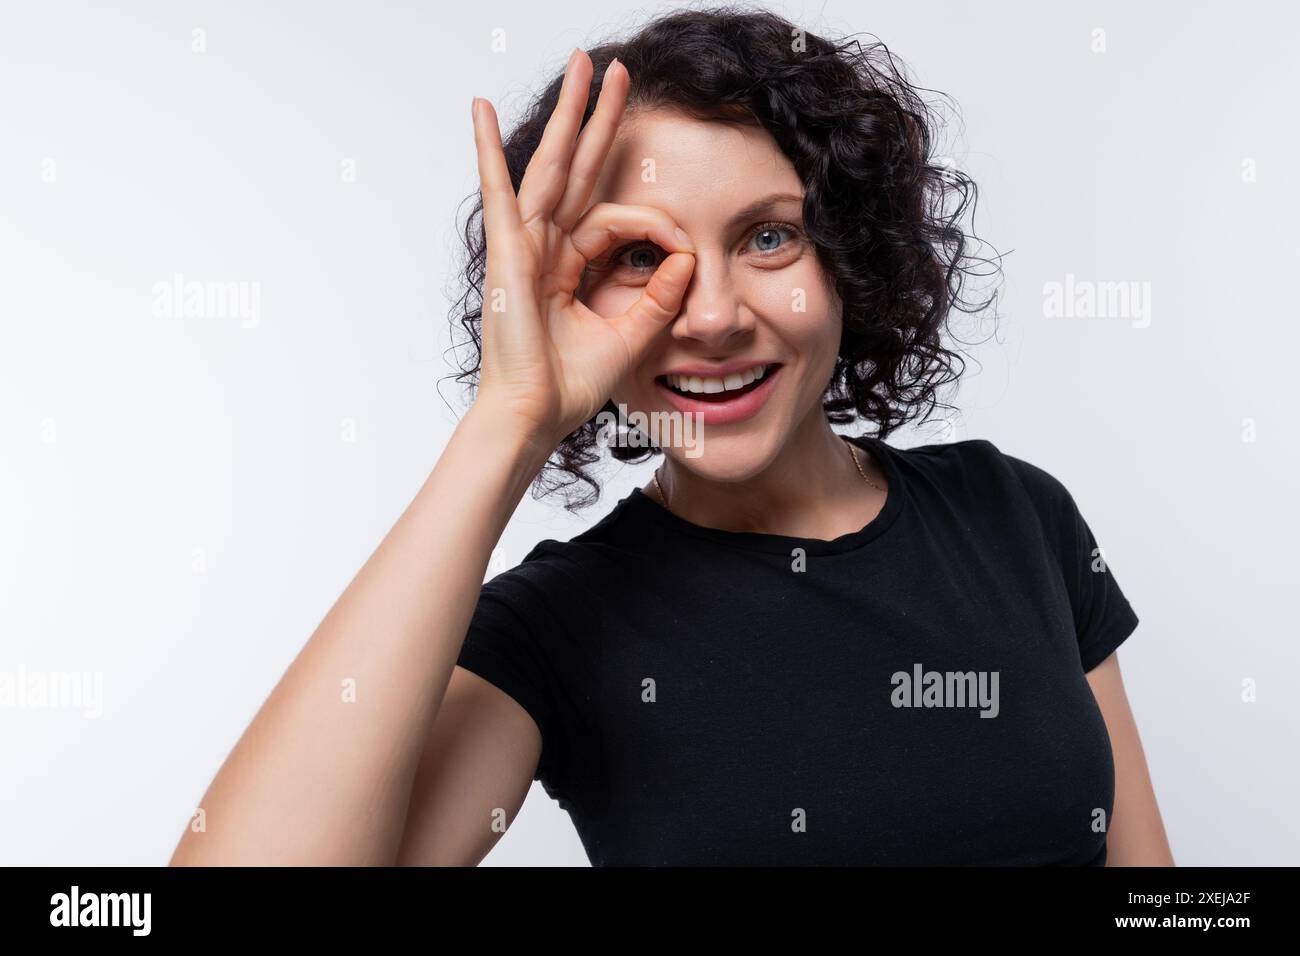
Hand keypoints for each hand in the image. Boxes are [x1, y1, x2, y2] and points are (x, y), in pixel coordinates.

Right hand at [469, 48, 695, 445]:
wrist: (535, 416)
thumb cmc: (568, 387)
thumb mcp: (629, 337)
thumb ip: (658, 298)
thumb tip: (689, 259)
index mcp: (570, 266)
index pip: (615, 219)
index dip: (655, 225)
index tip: (685, 250)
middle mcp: (545, 247)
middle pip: (578, 168)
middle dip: (599, 119)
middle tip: (615, 69)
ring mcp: (523, 245)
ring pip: (551, 165)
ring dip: (569, 115)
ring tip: (582, 65)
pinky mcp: (506, 253)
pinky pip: (499, 191)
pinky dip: (487, 150)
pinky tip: (481, 109)